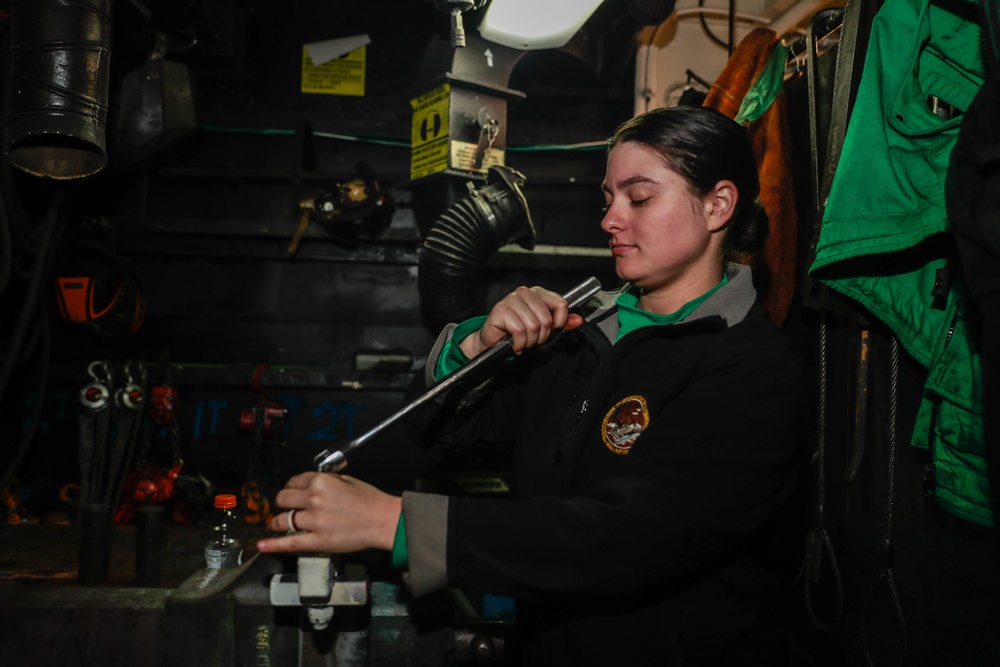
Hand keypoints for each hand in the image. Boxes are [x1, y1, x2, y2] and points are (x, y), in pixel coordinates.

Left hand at [256, 472, 401, 554]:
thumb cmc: (369, 499)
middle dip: (283, 502)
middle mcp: (313, 499)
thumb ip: (326, 482)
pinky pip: (289, 542)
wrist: (383, 520)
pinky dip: (273, 544)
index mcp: (321, 482)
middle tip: (286, 507)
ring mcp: (313, 521)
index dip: (291, 487)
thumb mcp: (347, 480)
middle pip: (283, 499)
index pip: (294, 481)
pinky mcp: (316, 541)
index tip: (292, 492)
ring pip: (282, 520)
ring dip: (277, 522)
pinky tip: (262, 544)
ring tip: (276, 524)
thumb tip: (311, 485)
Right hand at [461, 286, 583, 356]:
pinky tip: (515, 343)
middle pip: (546, 318)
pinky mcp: (500, 310)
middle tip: (533, 339)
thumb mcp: (544, 327)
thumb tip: (578, 320)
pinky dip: (519, 343)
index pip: (560, 303)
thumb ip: (561, 322)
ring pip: (533, 325)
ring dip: (530, 341)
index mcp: (537, 293)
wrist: (494, 340)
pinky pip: (519, 331)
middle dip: (542, 336)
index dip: (559, 322)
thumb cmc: (518, 331)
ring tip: (523, 341)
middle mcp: (524, 292)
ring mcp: (511, 299)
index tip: (551, 329)